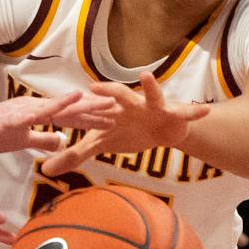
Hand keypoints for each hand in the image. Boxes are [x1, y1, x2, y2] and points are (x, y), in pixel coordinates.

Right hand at [0, 89, 119, 156]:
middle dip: (94, 106)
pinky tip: (64, 104)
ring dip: (79, 105)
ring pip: (56, 108)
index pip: (70, 114)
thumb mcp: (22, 141)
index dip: (92, 114)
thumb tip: (62, 141)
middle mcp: (33, 107)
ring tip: (100, 101)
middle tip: (120, 104)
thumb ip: (42, 140)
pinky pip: (33, 114)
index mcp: (37, 112)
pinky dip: (49, 108)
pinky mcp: (11, 118)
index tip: (114, 114)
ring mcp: (23, 110)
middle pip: (69, 108)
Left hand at [38, 73, 207, 176]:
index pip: (92, 106)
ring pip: (151, 95)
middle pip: (117, 95)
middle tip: (94, 88)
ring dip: (150, 87)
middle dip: (108, 91)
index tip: (59, 103)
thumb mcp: (100, 143)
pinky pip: (185, 113)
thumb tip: (44, 171)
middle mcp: (130, 103)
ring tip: (148, 77)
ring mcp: (152, 106)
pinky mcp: (173, 113)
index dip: (78, 107)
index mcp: (111, 108)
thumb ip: (74, 154)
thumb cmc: (128, 131)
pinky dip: (194, 112)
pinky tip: (204, 110)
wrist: (163, 130)